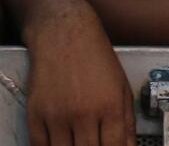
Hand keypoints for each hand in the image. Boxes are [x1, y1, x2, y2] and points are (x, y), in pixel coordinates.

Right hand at [25, 2, 134, 145]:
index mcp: (111, 107)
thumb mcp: (122, 87)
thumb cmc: (97, 59)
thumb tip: (129, 145)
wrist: (65, 37)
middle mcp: (84, 114)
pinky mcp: (36, 115)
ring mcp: (58, 116)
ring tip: (80, 144)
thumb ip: (127, 120)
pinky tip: (61, 144)